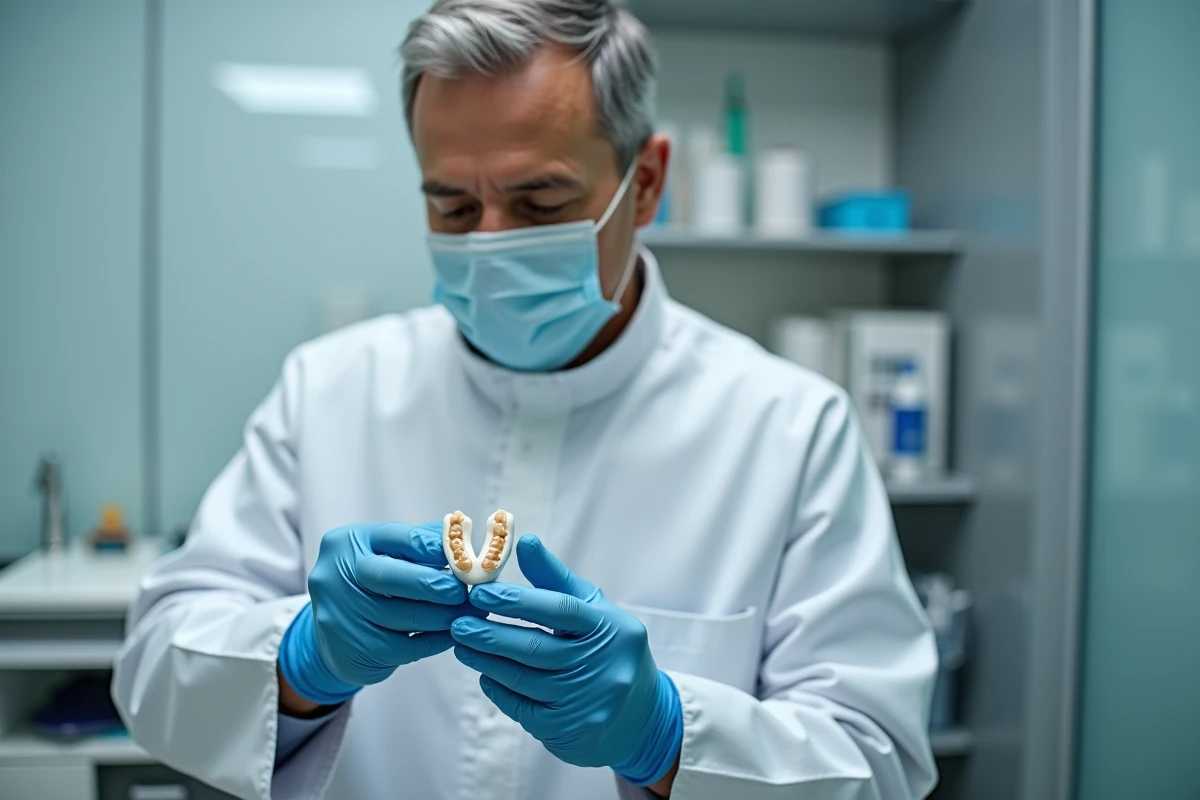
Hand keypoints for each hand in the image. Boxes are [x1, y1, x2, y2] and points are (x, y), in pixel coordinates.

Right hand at [278, 522, 481, 705]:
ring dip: (443, 616)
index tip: (465, 557)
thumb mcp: (387, 553)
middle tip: (466, 591)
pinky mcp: (353, 648)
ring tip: (469, 612)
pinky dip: (435, 640)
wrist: (333, 635)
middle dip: (435, 584)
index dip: (436, 547)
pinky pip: (404, 647)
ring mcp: (341, 613)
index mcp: (350, 541)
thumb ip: (422, 542)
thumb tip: (464, 535)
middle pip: (392, 576)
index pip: (399, 537)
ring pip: (402, 616)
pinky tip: (453, 634)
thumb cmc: (372, 584)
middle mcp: (337, 574)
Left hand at [450, 535, 682, 786]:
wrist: (640, 715)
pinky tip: (485, 674)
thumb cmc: (607, 647)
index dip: (518, 600)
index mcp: (610, 627)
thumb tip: (523, 540)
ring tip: (462, 645)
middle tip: (459, 622)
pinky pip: (523, 708)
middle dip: (491, 634)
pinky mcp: (571, 730)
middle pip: (537, 648)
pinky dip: (499, 689)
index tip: (480, 592)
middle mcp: (603, 665)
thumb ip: (555, 578)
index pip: (560, 608)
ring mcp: (588, 701)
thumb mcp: (592, 608)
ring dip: (487, 660)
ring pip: (525, 679)